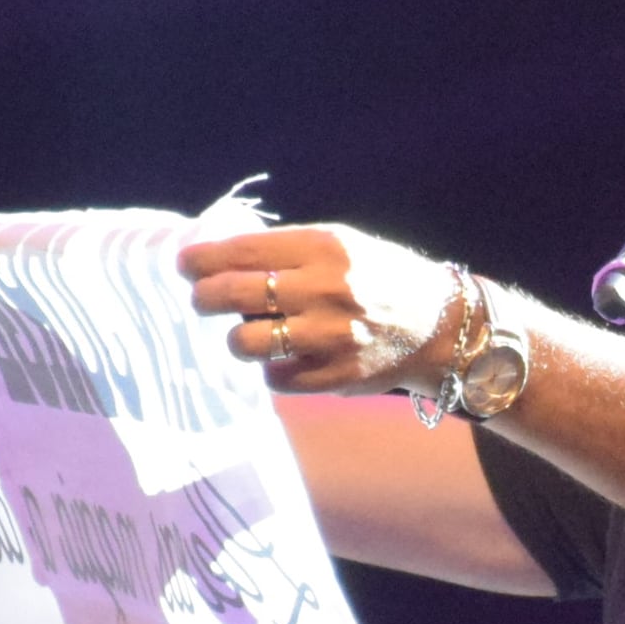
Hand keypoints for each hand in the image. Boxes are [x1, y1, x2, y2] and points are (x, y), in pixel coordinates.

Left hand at [178, 221, 461, 395]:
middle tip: (201, 300)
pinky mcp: (337, 375)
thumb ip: (288, 250)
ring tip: (245, 335)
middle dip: (205, 298)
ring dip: (237, 339)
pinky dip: (271, 370)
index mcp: (325, 248)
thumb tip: (222, 256)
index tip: (184, 265)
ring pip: (248, 342)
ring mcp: (331, 336)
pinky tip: (282, 358)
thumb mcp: (343, 245)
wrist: (440, 326)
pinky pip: (276, 378)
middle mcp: (326, 289)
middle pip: (236, 295)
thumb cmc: (381, 278)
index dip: (205, 259)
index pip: (245, 251)